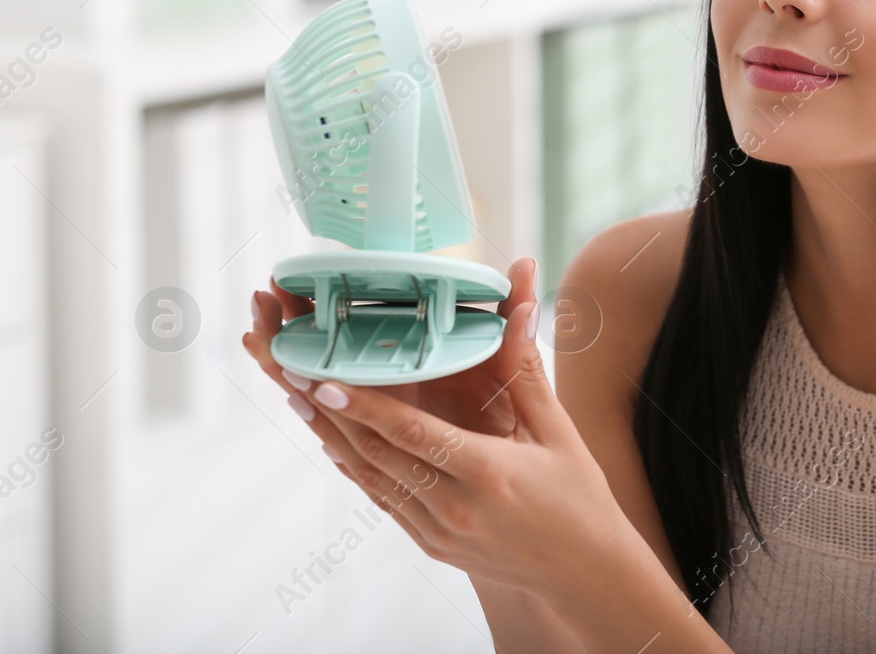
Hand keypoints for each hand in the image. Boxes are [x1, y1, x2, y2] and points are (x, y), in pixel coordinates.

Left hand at [241, 258, 632, 599]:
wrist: (584, 572)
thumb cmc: (578, 497)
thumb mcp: (558, 429)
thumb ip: (526, 368)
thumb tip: (523, 303)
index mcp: (488, 473)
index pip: (411, 434)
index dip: (362, 406)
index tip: (322, 380)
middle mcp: (454, 507)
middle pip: (375, 453)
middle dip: (328, 411)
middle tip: (291, 372)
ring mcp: (437, 531)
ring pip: (371, 478)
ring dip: (331, 436)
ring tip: (298, 397)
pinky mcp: (431, 544)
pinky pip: (383, 500)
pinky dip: (356, 468)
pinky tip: (335, 441)